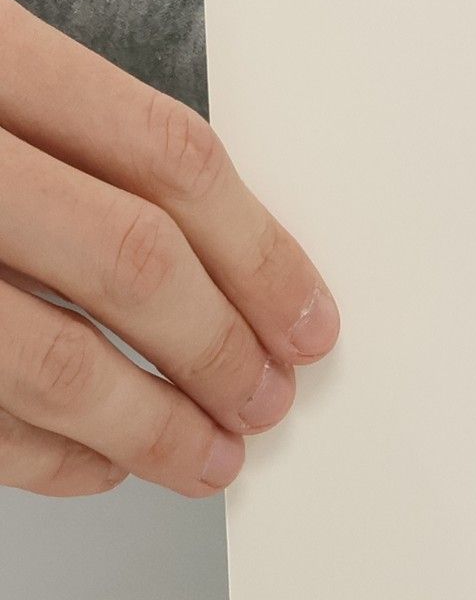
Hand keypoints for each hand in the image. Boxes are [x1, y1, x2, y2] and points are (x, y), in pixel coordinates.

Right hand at [0, 0, 337, 496]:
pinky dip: (43, 455)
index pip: (169, 158)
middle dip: (221, 348)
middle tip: (268, 398)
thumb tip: (227, 254)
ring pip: (45, 356)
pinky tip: (96, 463)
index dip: (262, 253)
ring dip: (147, 424)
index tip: (308, 320)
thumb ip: (75, 136)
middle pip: (129, 260)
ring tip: (208, 454)